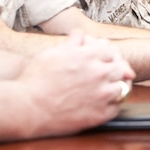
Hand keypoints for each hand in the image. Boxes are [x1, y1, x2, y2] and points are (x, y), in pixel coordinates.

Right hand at [17, 30, 134, 135]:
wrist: (26, 109)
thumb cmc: (34, 81)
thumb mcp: (50, 54)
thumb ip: (71, 43)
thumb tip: (80, 35)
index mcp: (88, 56)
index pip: (111, 51)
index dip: (108, 56)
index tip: (106, 61)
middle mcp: (99, 74)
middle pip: (121, 68)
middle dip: (117, 70)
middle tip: (111, 75)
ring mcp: (102, 95)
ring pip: (123, 88)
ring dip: (116, 88)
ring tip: (107, 90)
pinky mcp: (100, 114)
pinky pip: (116, 108)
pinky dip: (111, 106)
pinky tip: (102, 105)